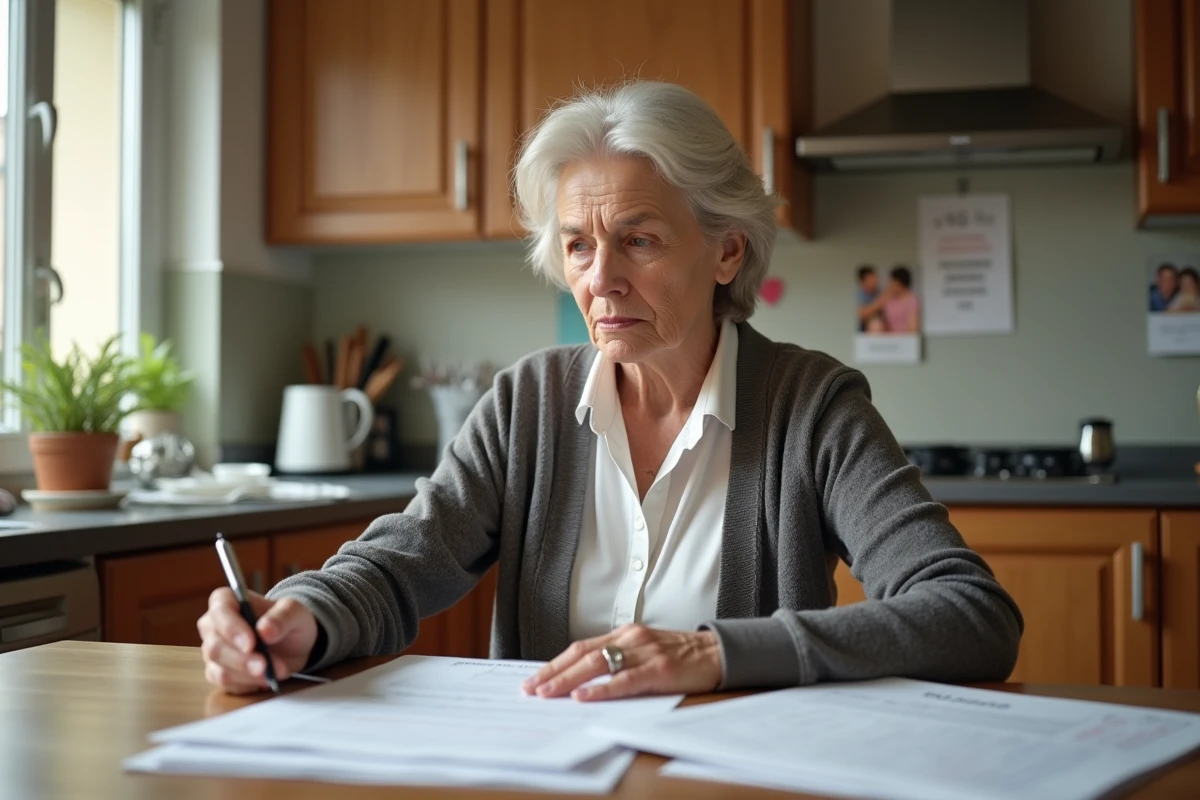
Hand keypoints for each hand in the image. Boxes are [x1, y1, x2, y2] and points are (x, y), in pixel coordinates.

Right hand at [197, 589, 317, 693]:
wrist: (293, 643)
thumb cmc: (288, 621)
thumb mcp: (295, 612)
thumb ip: (282, 617)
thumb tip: (265, 629)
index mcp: (225, 601)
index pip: (220, 611)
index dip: (232, 629)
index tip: (251, 643)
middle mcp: (212, 626)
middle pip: (215, 647)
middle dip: (242, 660)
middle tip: (265, 666)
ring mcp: (213, 651)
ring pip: (220, 670)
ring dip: (248, 676)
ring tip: (275, 672)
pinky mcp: (218, 673)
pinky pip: (226, 685)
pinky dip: (248, 685)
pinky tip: (266, 679)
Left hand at [521, 624, 722, 701]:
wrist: (717, 652)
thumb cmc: (680, 656)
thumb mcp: (643, 651)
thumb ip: (618, 660)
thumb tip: (583, 681)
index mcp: (623, 634)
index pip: (579, 647)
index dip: (555, 663)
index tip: (533, 679)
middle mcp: (630, 638)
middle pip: (582, 654)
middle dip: (553, 672)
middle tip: (530, 689)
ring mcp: (644, 652)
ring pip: (597, 664)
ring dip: (568, 680)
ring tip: (547, 693)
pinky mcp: (659, 668)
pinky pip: (624, 680)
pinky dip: (601, 689)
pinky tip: (584, 696)